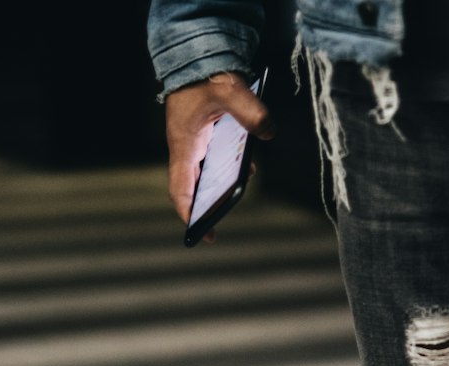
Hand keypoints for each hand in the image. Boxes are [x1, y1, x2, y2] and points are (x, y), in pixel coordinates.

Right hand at [164, 72, 274, 238]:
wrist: (196, 50)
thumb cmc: (206, 72)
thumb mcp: (231, 90)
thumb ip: (252, 112)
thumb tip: (268, 133)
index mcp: (185, 143)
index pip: (180, 187)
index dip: (188, 212)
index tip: (200, 231)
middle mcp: (186, 146)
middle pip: (191, 187)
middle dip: (203, 208)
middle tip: (214, 230)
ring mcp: (194, 140)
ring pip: (203, 174)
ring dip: (217, 189)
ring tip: (230, 202)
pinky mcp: (204, 133)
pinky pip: (213, 159)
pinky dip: (227, 169)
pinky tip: (247, 170)